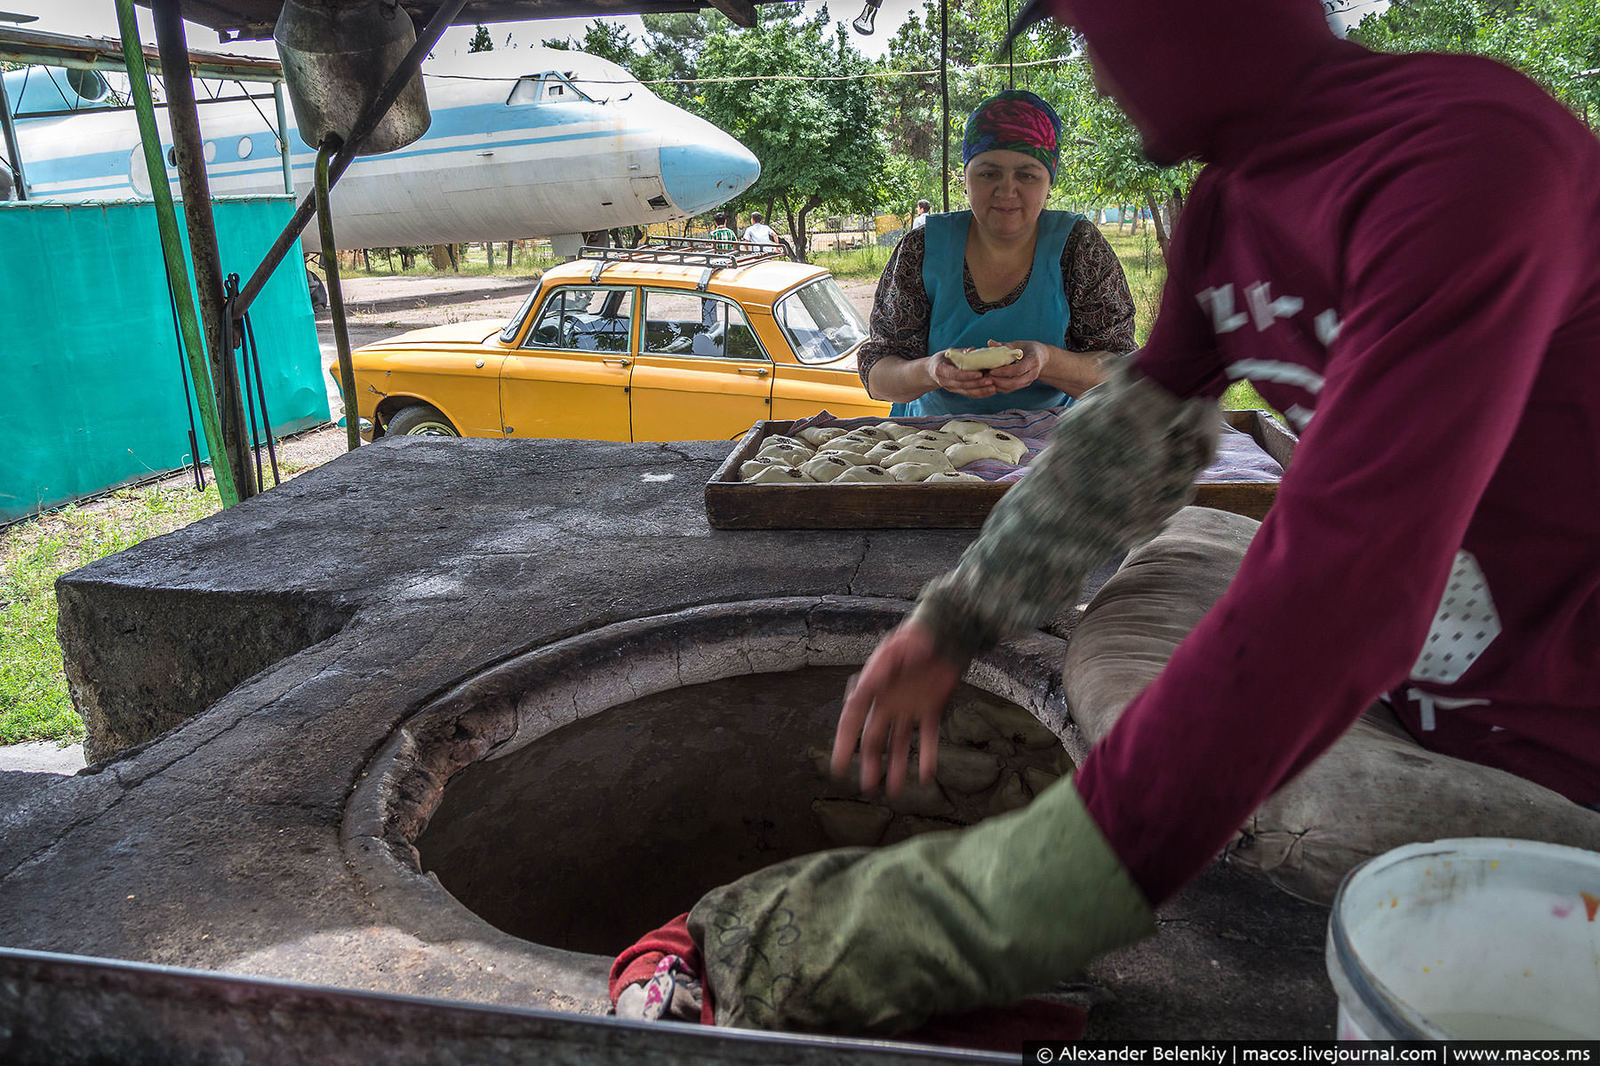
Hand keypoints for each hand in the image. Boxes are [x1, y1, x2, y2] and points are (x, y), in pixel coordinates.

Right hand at [833, 620, 962, 795]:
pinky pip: (928, 736)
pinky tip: (927, 775)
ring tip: (894, 792)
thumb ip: (881, 668)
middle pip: (874, 738)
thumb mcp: (895, 649)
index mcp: (873, 688)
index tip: (838, 766)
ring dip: (896, 766)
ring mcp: (910, 707)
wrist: (948, 632)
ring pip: (899, 743)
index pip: (852, 720)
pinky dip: (927, 755)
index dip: (843, 743)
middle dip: (869, 763)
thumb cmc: (917, 636)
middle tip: (867, 788)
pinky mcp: (933, 708)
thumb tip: (863, 686)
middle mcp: (888, 702)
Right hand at [927, 350, 999, 398]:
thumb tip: (972, 350)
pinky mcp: (957, 391)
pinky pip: (970, 394)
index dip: (968, 375)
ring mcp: (951, 388)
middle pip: (963, 385)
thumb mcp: (948, 352)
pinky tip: (991, 391)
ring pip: (967, 392)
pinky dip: (981, 394)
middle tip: (991, 380)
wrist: (932, 371)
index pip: (955, 374)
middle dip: (978, 384)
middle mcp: (945, 382)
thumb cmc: (942, 359)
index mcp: (941, 370)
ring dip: (982, 391)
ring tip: (994, 387)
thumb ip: (960, 352)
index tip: (980, 373)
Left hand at [984, 338, 1046, 392]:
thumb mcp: (1018, 344)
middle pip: (1016, 381)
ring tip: (986, 381)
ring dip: (999, 386)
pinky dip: (1001, 387)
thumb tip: (990, 342)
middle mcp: (1033, 373)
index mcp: (1033, 360)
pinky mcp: (1024, 384)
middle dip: (1000, 381)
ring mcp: (1029, 380)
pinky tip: (991, 383)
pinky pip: (1012, 389)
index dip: (1004, 372)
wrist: (1041, 357)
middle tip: (986, 378)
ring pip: (1013, 387)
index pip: (1018, 369)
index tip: (992, 371)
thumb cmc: (1028, 348)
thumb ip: (1004, 345)